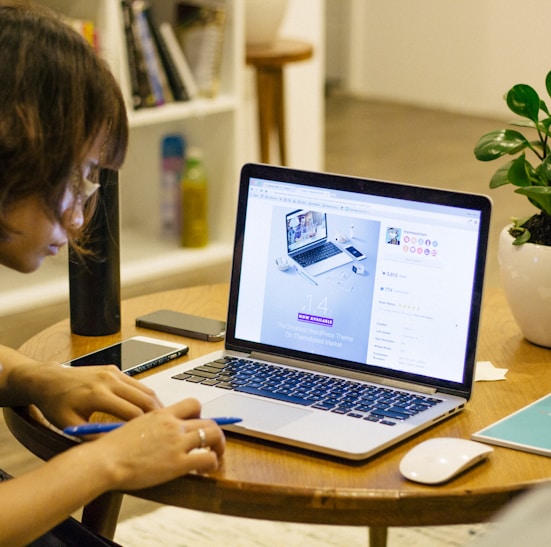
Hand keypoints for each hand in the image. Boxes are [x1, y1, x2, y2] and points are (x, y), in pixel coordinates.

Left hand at [24, 363, 161, 427]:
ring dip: (154, 403)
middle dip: (156, 414)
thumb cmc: (57, 404)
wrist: (49, 380)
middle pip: (144, 398)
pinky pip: (136, 383)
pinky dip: (145, 395)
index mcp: (98, 395)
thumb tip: (117, 446)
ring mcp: (113, 372)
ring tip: (160, 419)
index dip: (143, 427)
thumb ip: (94, 436)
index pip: (132, 412)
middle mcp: (109, 380)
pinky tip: (147, 407)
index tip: (150, 438)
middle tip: (165, 428)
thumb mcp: (70, 426)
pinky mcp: (114, 369)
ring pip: (144, 388)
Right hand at [90, 398, 225, 489]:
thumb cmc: (111, 448)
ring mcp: (177, 443)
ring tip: (215, 456)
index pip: (192, 404)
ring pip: (213, 435)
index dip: (200, 414)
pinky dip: (212, 463)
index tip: (198, 425)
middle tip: (212, 444)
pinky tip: (205, 470)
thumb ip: (150, 425)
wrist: (105, 461)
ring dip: (219, 446)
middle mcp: (173, 425)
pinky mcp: (178, 462)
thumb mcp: (133, 425)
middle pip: (208, 421)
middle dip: (214, 433)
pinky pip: (208, 458)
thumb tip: (155, 432)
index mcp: (161, 414)